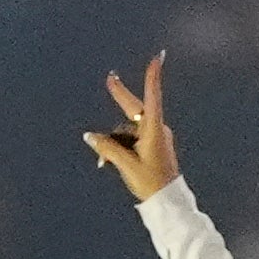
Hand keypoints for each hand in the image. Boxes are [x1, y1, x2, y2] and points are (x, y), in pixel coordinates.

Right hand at [83, 49, 181, 200]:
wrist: (167, 201)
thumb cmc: (151, 182)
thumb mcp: (126, 165)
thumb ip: (107, 149)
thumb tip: (90, 136)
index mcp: (153, 129)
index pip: (152, 97)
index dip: (152, 77)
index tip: (157, 58)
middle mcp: (155, 129)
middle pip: (133, 109)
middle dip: (120, 97)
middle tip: (110, 77)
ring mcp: (154, 137)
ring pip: (127, 131)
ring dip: (113, 143)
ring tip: (104, 163)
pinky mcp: (151, 146)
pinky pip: (130, 141)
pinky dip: (119, 149)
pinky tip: (108, 162)